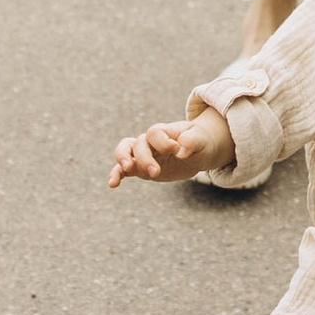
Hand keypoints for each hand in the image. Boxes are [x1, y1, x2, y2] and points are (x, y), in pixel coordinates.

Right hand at [108, 111, 234, 186]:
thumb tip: (181, 150)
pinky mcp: (140, 168)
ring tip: (127, 169)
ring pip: (125, 151)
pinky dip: (116, 174)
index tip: (176, 149)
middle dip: (145, 158)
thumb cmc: (199, 142)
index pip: (155, 133)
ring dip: (123, 160)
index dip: (162, 142)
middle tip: (156, 172)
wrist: (197, 152)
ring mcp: (142, 153)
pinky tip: (113, 184)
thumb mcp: (201, 140)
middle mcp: (150, 141)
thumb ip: (192, 141)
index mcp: (164, 131)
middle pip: (139, 144)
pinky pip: (123, 169)